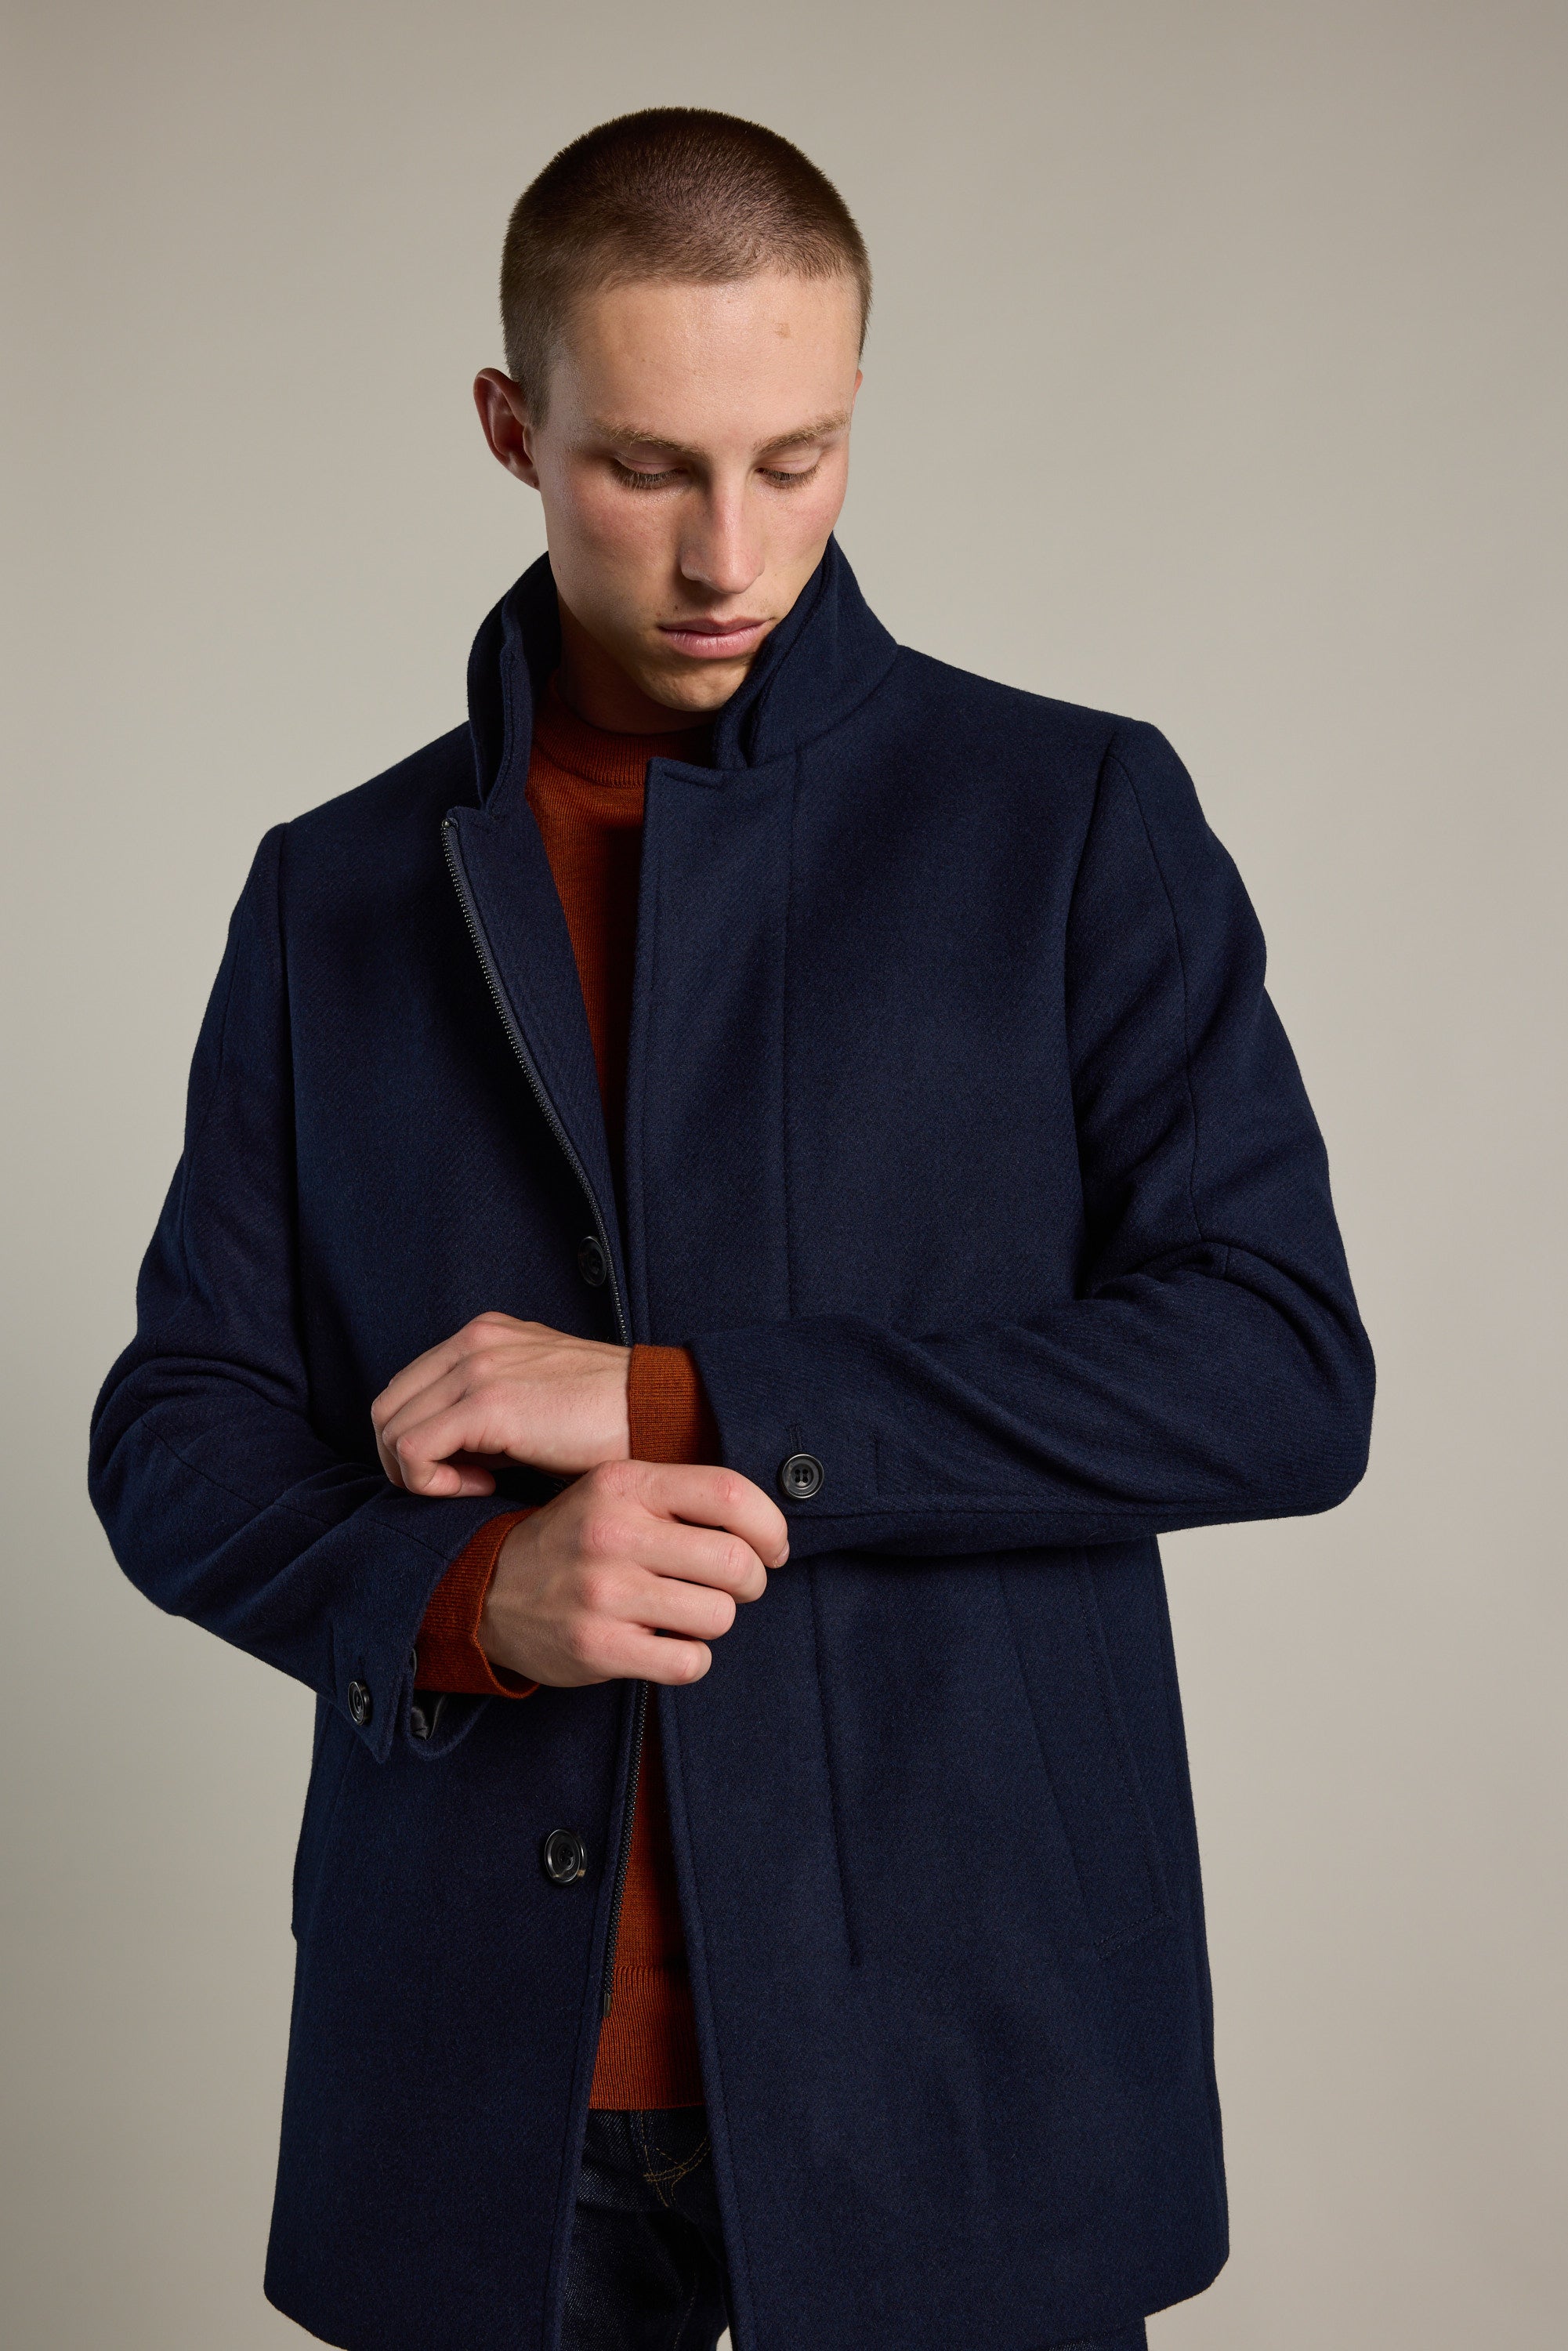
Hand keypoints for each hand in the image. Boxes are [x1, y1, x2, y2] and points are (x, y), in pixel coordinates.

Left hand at [372, 1312, 629, 1494]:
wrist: (656, 1412)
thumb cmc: (606, 1418)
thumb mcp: (534, 1397)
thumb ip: (485, 1410)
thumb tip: (445, 1455)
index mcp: (481, 1335)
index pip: (406, 1389)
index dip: (419, 1438)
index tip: (466, 1468)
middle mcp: (472, 1341)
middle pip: (387, 1408)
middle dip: (408, 1459)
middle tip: (462, 1483)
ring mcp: (477, 1368)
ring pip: (391, 1429)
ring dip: (420, 1473)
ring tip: (477, 1485)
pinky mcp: (487, 1403)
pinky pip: (413, 1451)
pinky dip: (432, 1482)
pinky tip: (483, 1487)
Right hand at [480, 1460, 789, 1686]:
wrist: (485, 1590)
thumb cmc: (573, 1541)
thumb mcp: (614, 1494)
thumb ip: (680, 1497)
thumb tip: (768, 1527)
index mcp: (624, 1483)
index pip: (729, 1494)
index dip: (771, 1526)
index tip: (774, 1548)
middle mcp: (612, 1533)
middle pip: (735, 1563)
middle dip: (751, 1581)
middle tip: (735, 1587)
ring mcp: (603, 1593)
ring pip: (719, 1616)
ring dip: (716, 1620)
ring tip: (688, 1613)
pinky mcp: (597, 1648)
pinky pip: (689, 1662)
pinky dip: (691, 1659)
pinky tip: (668, 1644)